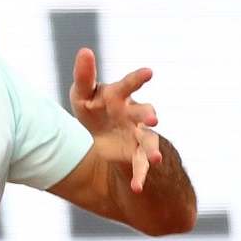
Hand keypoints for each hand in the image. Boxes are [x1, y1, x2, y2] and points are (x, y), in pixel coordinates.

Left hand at [68, 47, 161, 193]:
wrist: (107, 137)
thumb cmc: (96, 110)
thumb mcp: (83, 95)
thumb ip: (84, 76)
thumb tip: (85, 51)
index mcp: (119, 97)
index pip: (127, 85)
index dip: (137, 79)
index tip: (149, 72)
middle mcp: (133, 115)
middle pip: (142, 113)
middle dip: (147, 114)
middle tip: (153, 118)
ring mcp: (137, 135)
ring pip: (148, 142)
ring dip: (152, 150)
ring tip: (156, 160)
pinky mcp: (136, 155)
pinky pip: (139, 168)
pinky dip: (139, 178)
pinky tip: (136, 188)